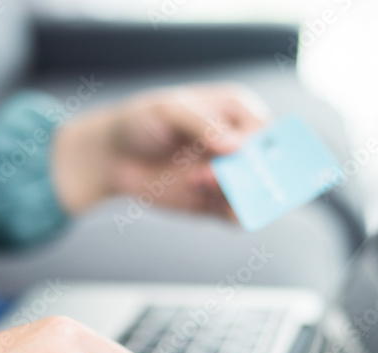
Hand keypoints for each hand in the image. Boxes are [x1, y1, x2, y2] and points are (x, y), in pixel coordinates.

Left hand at [52, 83, 268, 218]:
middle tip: (225, 174)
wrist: (112, 157)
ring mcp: (228, 175)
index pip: (264, 128)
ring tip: (202, 183)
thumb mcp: (168, 110)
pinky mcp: (215, 202)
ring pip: (253, 192)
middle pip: (264, 164)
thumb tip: (234, 145)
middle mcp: (239, 144)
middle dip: (253, 174)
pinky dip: (236, 216)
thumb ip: (202, 124)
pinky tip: (222, 212)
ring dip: (239, 195)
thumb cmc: (141, 122)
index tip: (248, 154)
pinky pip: (237, 214)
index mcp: (236, 111)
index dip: (263, 143)